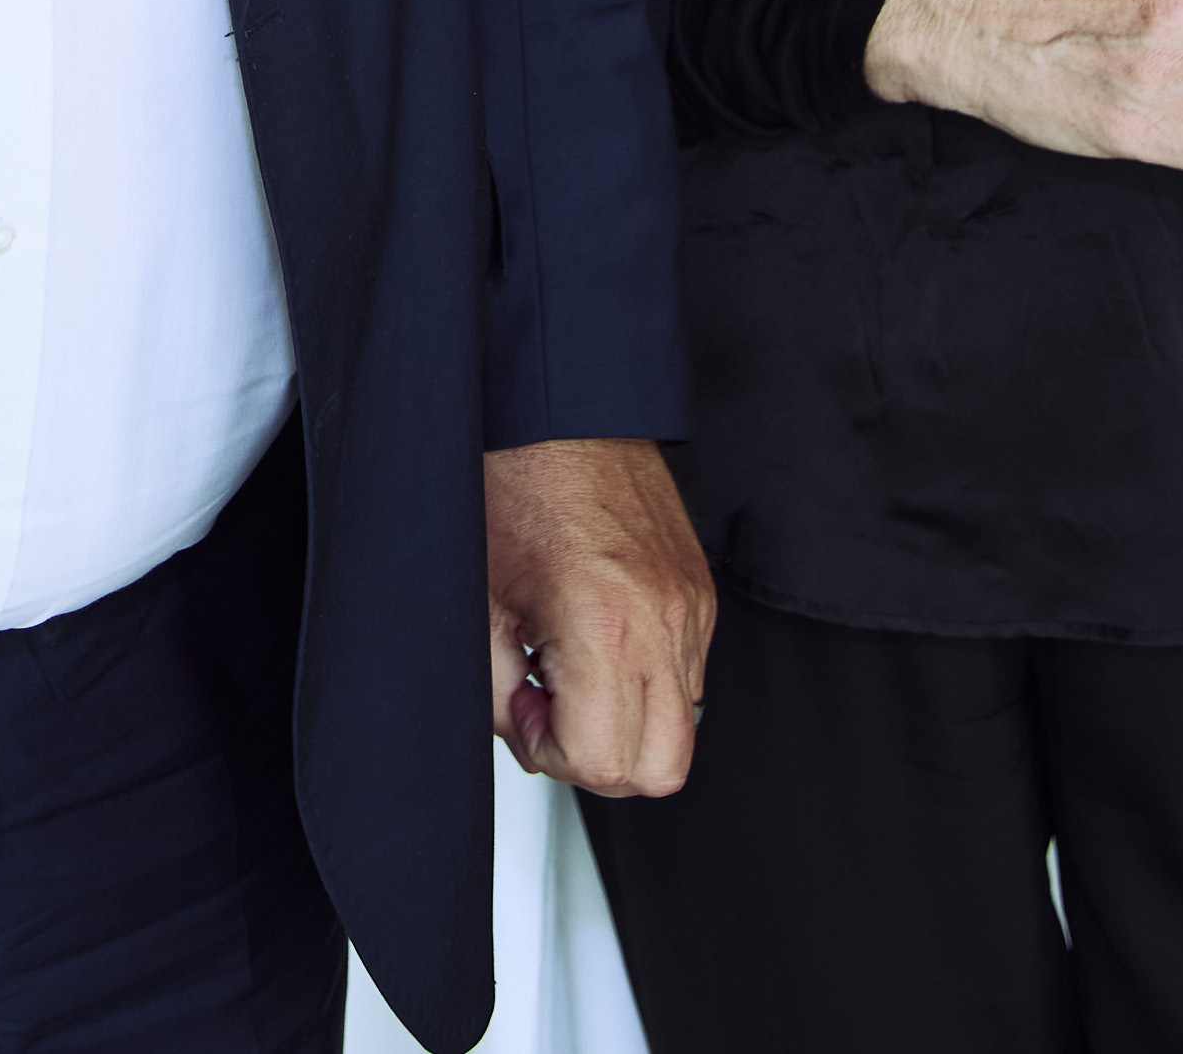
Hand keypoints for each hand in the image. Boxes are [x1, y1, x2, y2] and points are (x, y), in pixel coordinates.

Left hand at [482, 437, 712, 796]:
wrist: (561, 413)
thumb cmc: (515, 486)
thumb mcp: (481, 603)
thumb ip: (499, 692)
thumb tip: (530, 733)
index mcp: (605, 626)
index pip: (603, 762)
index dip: (551, 752)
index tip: (525, 706)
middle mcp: (664, 622)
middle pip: (661, 770)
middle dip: (600, 758)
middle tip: (551, 706)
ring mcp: (692, 609)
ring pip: (685, 728)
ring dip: (628, 722)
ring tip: (574, 668)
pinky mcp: (701, 596)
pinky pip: (690, 677)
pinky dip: (647, 681)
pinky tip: (600, 641)